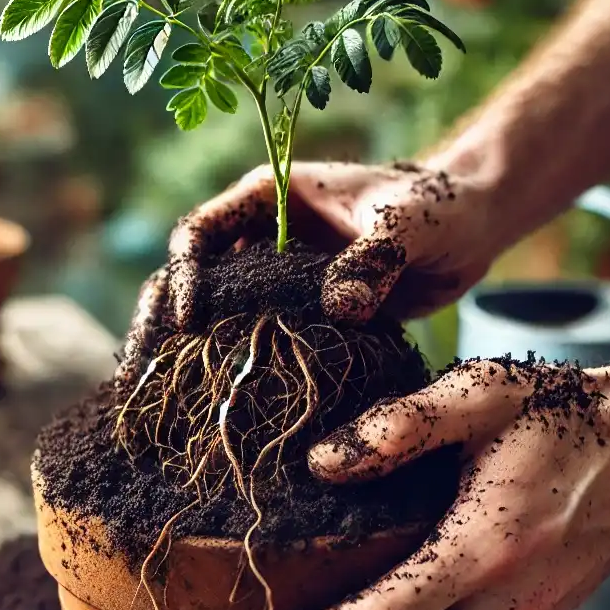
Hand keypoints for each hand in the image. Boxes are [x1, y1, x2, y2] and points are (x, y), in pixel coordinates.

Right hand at [116, 159, 495, 381]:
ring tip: (158, 402)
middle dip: (160, 322)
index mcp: (265, 199)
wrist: (469, 229)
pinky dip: (232, 372)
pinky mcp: (295, 316)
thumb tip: (340, 308)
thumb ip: (373, 257)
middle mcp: (257, 239)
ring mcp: (273, 280)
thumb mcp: (407, 223)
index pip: (199, 233)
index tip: (191, 320)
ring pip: (213, 318)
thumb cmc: (436, 206)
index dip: (185, 275)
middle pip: (187, 280)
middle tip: (140, 372)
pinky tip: (215, 410)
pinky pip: (253, 344)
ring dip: (185, 354)